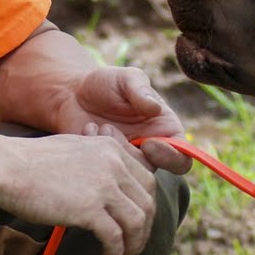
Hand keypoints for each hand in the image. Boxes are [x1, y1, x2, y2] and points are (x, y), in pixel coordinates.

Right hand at [0, 132, 161, 254]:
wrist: (8, 168)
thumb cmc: (33, 162)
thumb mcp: (75, 148)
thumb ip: (97, 160)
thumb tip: (108, 184)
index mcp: (111, 148)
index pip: (147, 179)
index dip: (146, 204)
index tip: (138, 221)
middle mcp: (114, 164)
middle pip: (147, 202)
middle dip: (145, 227)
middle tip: (134, 243)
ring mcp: (103, 186)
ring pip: (137, 221)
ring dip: (135, 243)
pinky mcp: (90, 209)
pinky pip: (116, 237)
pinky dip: (116, 251)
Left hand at [71, 67, 192, 175]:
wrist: (72, 93)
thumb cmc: (106, 83)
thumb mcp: (126, 78)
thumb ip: (140, 90)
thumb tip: (155, 108)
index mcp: (164, 131)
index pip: (182, 159)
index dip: (170, 157)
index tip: (148, 143)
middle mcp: (149, 151)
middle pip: (152, 172)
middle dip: (130, 154)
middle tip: (110, 130)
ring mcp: (125, 161)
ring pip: (128, 175)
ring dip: (111, 151)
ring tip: (98, 127)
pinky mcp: (104, 166)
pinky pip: (105, 174)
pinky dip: (95, 153)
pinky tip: (87, 130)